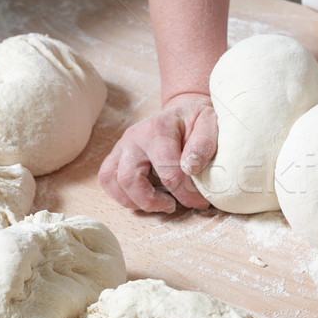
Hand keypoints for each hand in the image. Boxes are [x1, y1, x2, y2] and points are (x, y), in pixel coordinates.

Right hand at [99, 93, 216, 212]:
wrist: (185, 111)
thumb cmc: (197, 120)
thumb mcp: (209, 124)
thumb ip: (203, 144)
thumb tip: (190, 168)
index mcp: (158, 130)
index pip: (168, 172)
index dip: (185, 194)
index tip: (200, 202)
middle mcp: (134, 137)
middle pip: (130, 178)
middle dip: (152, 201)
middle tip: (173, 206)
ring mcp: (122, 145)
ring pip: (112, 180)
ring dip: (134, 200)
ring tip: (158, 204)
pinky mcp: (118, 154)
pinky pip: (107, 178)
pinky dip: (122, 194)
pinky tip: (144, 199)